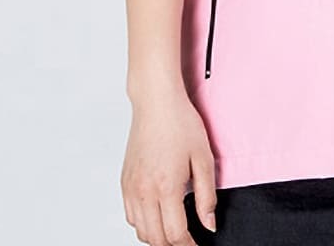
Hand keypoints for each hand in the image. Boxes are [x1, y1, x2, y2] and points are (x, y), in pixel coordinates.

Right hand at [121, 87, 217, 244]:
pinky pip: (130, 215)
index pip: (175, 234)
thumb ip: (206, 196)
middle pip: (155, 238)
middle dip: (173, 244)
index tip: (197, 243)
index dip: (188, 245)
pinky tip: (157, 214)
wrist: (156, 102)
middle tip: (188, 238)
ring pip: (141, 230)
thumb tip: (209, 224)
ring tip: (174, 228)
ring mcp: (131, 187)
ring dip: (157, 236)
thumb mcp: (204, 158)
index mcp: (166, 187)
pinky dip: (143, 223)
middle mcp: (144, 191)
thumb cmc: (181, 123)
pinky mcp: (124, 181)